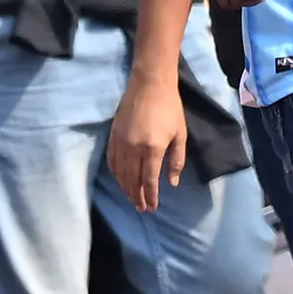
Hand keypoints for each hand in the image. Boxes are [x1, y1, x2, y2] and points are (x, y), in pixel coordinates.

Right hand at [105, 67, 189, 205]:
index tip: (152, 207)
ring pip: (121, 173)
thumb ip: (176, 160)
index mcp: (153, 148)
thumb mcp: (180, 134)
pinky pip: (112, 161)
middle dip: (137, 196)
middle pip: (133, 180)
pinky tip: (120, 181)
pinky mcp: (113, 136)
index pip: (149, 180)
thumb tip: (172, 183)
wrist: (149, 84)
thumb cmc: (170, 108)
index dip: (150, 196)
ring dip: (126, 189)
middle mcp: (134, 149)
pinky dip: (115, 175)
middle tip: (141, 209)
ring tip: (132, 198)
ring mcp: (121, 143)